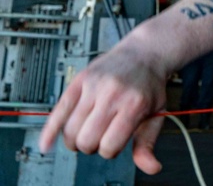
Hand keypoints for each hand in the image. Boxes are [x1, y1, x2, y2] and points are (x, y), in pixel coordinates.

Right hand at [38, 40, 168, 174]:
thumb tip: (153, 168)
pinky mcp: (79, 81)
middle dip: (92, 146)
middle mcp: (112, 94)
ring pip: (70, 130)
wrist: (145, 54)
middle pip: (87, 140)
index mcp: (134, 105)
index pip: (109, 146)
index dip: (110, 151)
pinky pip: (57, 111)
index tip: (115, 143)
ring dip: (76, 140)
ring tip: (88, 132)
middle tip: (101, 137)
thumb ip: (149, 143)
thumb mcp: (157, 114)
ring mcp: (94, 86)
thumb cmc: (149, 87)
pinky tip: (46, 145)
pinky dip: (49, 131)